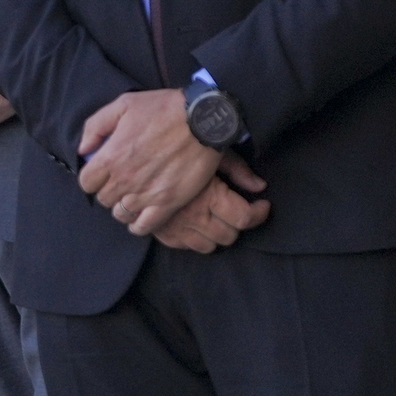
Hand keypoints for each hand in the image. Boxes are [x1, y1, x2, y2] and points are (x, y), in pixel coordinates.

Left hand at [77, 88, 224, 237]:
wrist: (204, 120)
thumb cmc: (164, 108)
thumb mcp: (123, 105)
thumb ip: (96, 127)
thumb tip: (83, 150)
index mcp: (111, 157)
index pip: (86, 183)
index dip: (92, 179)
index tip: (102, 174)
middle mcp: (124, 179)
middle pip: (103, 199)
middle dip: (109, 191)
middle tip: (121, 183)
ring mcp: (145, 193)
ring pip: (120, 214)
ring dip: (123, 207)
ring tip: (132, 198)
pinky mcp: (167, 203)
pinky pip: (143, 226)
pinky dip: (138, 225)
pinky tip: (141, 216)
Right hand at [151, 155, 270, 251]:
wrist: (134, 155)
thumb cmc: (180, 148)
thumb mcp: (213, 151)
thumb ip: (238, 170)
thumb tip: (259, 186)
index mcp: (209, 196)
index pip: (244, 218)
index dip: (259, 214)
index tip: (262, 206)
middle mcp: (194, 216)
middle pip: (229, 236)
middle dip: (238, 224)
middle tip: (238, 210)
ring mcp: (176, 228)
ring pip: (208, 246)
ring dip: (217, 235)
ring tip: (217, 218)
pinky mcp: (161, 233)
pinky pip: (186, 247)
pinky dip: (194, 239)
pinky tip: (195, 223)